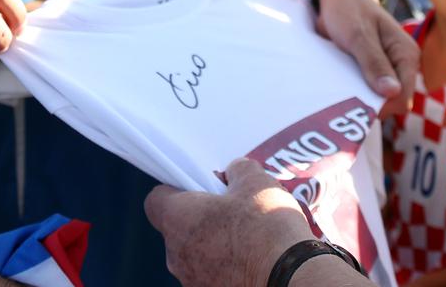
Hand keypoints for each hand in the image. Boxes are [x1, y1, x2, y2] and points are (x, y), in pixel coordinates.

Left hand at [145, 158, 318, 286]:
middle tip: (232, 210)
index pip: (155, 201)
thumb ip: (238, 170)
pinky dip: (227, 269)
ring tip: (250, 238)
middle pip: (178, 229)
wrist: (290, 279)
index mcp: (178, 219)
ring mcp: (192, 282)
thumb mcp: (255, 181)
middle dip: (201, 218)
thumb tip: (234, 172)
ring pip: (196, 256)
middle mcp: (176, 255)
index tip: (199, 187)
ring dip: (215, 245)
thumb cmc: (267, 227)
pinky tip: (254, 261)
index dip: (175, 190)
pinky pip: (212, 277)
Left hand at [314, 0, 417, 116]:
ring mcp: (388, 70)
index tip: (354, 103)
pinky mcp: (373, 72)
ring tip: (338, 87)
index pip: (402, 98)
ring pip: (378, 99)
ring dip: (358, 98)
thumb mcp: (359, 34)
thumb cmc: (350, 9)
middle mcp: (401, 66)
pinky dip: (353, 92)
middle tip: (342, 94)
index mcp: (406, 55)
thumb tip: (392, 92)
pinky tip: (338, 86)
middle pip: (391, 102)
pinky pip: (366, 92)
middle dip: (368, 103)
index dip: (380, 105)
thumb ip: (374, 62)